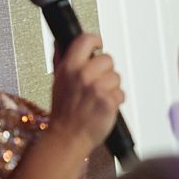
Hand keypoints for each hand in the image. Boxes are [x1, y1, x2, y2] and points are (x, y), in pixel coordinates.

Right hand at [49, 33, 123, 150]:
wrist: (68, 137)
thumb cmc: (63, 113)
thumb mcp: (57, 82)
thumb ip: (61, 60)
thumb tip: (60, 42)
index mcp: (69, 68)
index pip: (86, 40)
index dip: (95, 40)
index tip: (98, 44)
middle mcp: (82, 75)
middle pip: (108, 59)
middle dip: (105, 71)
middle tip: (97, 83)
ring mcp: (96, 88)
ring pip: (116, 77)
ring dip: (111, 87)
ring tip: (98, 98)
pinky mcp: (109, 101)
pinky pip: (121, 93)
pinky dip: (116, 101)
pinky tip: (103, 107)